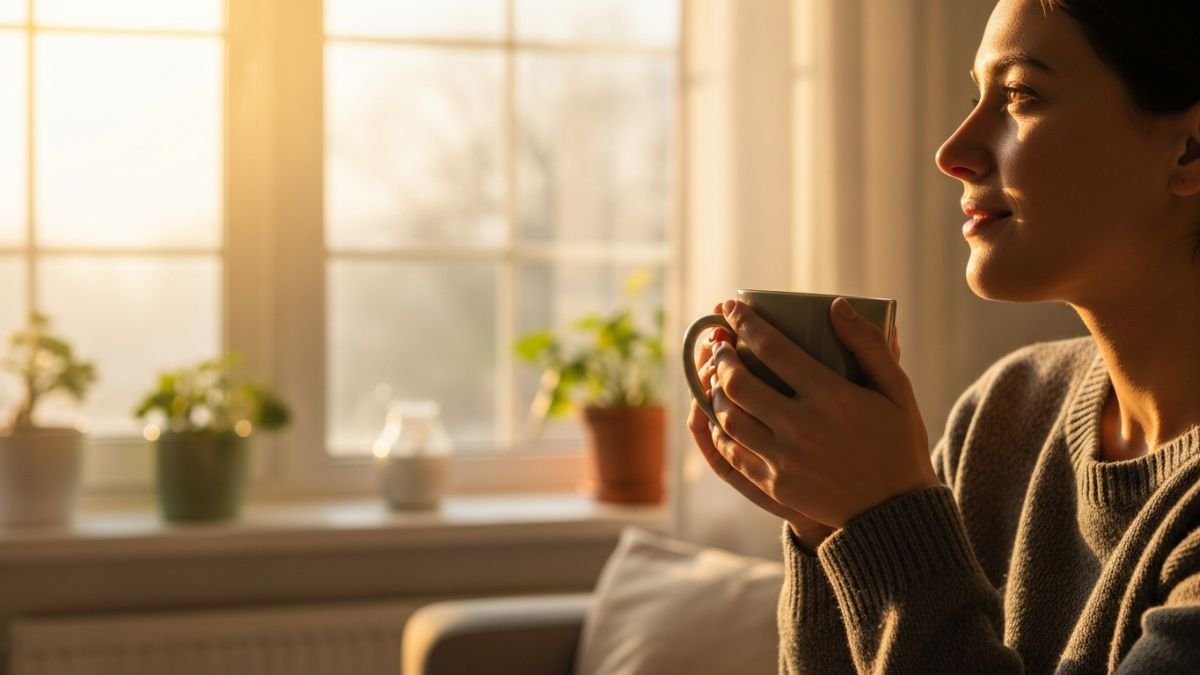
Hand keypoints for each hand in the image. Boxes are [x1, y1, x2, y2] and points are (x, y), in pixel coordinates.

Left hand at [708, 298, 936, 527]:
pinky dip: (719, 429)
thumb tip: (836, 305)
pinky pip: (732, 452)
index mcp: (831, 397)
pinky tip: (720, 417)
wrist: (895, 510)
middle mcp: (802, 427)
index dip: (746, 323)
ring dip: (715, 393)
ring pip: (729, 418)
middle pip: (739, 383)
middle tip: (719, 346)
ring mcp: (785, 459)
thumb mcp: (896, 389)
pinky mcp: (775, 485)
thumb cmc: (898, 441)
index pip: (773, 349)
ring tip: (716, 379)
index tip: (731, 307)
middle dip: (722, 358)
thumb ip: (869, 344)